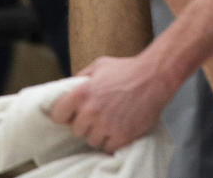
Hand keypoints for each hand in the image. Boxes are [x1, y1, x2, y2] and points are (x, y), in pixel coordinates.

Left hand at [50, 54, 170, 152]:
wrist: (155, 76)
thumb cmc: (127, 69)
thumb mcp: (100, 65)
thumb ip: (81, 78)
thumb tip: (66, 91)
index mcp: (82, 93)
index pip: (58, 115)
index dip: (65, 114)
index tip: (72, 113)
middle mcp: (91, 111)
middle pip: (76, 130)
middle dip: (85, 123)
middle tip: (99, 113)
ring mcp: (105, 125)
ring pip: (91, 140)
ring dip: (99, 133)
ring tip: (112, 119)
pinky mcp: (120, 136)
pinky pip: (107, 146)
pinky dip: (112, 139)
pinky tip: (120, 126)